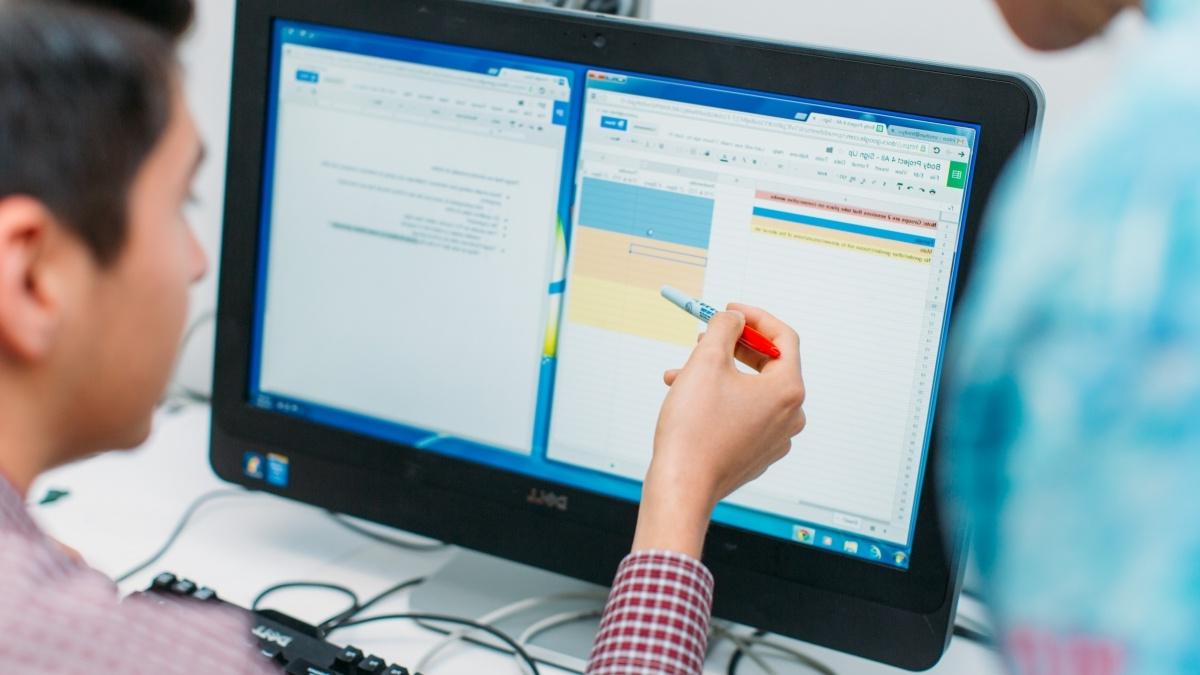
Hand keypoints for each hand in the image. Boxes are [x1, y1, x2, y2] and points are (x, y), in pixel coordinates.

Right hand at [632, 304, 805, 557]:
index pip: (783, 338)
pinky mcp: (757, 454)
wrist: (682, 486)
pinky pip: (744, 414)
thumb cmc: (694, 428)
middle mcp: (790, 416)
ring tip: (680, 372)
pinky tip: (687, 398)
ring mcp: (775, 439)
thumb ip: (724, 328)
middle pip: (768, 364)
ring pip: (750, 391)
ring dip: (719, 374)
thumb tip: (733, 319)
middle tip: (706, 336)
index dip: (755, 318)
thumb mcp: (706, 360)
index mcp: (787, 390)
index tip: (730, 310)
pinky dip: (720, 399)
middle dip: (733, 346)